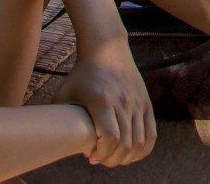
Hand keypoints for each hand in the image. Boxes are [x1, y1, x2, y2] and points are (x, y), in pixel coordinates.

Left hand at [61, 40, 155, 166]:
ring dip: (127, 157)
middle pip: (125, 144)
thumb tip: (58, 142)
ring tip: (114, 157)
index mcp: (103, 101)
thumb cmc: (82, 74)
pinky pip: (151, 134)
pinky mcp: (146, 102)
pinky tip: (131, 153)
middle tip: (101, 160)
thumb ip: (59, 117)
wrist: (107, 49)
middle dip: (112, 160)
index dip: (101, 154)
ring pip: (139, 141)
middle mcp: (123, 102)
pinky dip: (143, 149)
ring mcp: (137, 102)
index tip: (90, 157)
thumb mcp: (65, 93)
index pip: (110, 138)